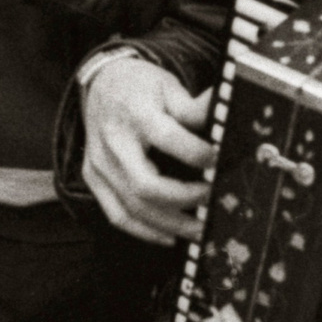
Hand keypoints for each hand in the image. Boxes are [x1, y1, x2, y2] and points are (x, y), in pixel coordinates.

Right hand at [81, 55, 214, 245]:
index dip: (198, 153)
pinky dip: (144, 231)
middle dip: (184, 199)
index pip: (168, 138)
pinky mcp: (93, 178)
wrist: (100, 84)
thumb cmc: (139, 86)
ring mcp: (100, 164)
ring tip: (199, 230)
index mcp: (136, 113)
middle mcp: (114, 142)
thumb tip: (228, 116)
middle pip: (145, 185)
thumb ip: (195, 108)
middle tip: (210, 200)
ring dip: (169, 224)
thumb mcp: (168, 87)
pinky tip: (169, 236)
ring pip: (132, 207)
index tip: (219, 160)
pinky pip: (117, 214)